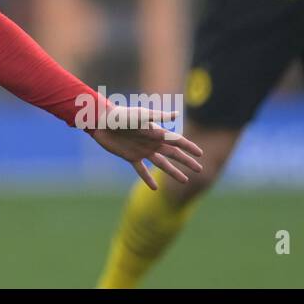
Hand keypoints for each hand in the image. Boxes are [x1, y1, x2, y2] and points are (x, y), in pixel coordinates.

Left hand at [86, 106, 203, 189]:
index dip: (189, 147)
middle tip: (200, 169)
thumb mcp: (140, 115)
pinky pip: (141, 170)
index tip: (201, 154)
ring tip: (184, 180)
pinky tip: (155, 188)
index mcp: (156, 132)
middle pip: (173, 154)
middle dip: (186, 161)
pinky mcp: (130, 157)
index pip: (177, 141)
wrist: (102, 122)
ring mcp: (142, 150)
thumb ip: (157, 116)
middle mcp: (151, 142)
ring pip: (161, 164)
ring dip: (173, 172)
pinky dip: (148, 179)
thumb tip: (176, 115)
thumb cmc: (121, 116)